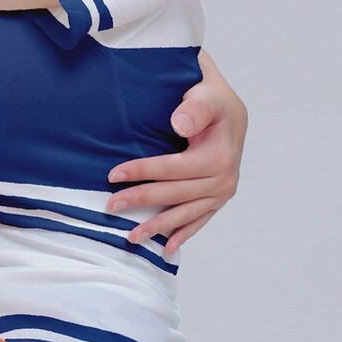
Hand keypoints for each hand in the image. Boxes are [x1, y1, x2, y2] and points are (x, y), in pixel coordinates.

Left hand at [107, 68, 246, 255]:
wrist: (230, 109)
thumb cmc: (212, 97)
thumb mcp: (206, 92)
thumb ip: (195, 107)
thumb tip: (179, 125)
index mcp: (219, 155)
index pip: (173, 168)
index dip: (142, 171)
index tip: (113, 175)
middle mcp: (224, 178)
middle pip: (175, 194)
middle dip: (141, 200)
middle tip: (110, 207)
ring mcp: (223, 191)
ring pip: (185, 213)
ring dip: (158, 227)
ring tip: (131, 237)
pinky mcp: (219, 198)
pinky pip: (200, 219)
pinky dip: (183, 233)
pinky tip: (167, 248)